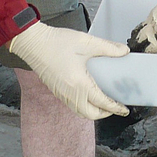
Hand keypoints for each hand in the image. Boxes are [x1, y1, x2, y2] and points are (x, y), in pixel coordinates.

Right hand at [7, 21, 129, 119]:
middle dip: (105, 113)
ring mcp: (61, 93)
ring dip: (93, 111)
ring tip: (104, 102)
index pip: (101, 103)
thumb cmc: (56, 42)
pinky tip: (88, 94)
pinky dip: (83, 106)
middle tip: (115, 106)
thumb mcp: (86, 42)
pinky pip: (72, 105)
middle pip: (90, 114)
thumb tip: (123, 51)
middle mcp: (70, 93)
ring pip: (80, 111)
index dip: (115, 107)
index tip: (124, 109)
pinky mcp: (56, 90)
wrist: (32, 43)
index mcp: (79, 84)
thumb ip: (107, 48)